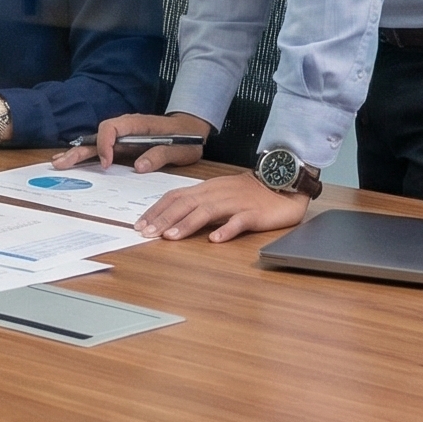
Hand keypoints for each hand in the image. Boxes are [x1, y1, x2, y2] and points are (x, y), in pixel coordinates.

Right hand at [55, 111, 212, 171]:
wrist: (192, 130)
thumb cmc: (186, 139)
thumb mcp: (180, 149)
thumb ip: (159, 155)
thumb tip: (138, 167)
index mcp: (137, 124)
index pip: (111, 128)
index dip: (105, 145)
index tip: (107, 164)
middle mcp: (125, 128)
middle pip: (96, 136)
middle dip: (78, 150)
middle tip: (61, 164)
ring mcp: (123, 137)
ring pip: (95, 142)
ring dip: (78, 153)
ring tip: (59, 163)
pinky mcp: (124, 145)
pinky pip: (102, 148)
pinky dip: (87, 155)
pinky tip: (74, 162)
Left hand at [133, 171, 307, 243]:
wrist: (282, 182)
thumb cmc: (248, 191)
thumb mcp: (218, 193)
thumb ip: (198, 203)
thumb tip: (171, 217)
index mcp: (206, 189)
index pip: (175, 197)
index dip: (156, 210)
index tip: (140, 224)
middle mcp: (216, 193)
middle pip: (185, 204)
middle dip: (164, 218)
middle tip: (146, 233)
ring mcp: (235, 203)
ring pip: (207, 211)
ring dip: (187, 224)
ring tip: (171, 237)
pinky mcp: (254, 213)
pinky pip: (239, 221)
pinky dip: (226, 229)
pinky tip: (215, 239)